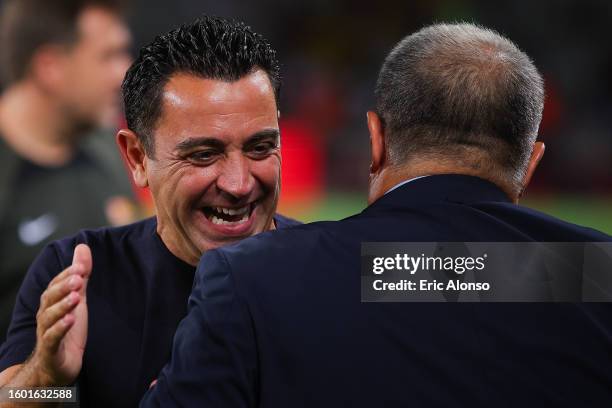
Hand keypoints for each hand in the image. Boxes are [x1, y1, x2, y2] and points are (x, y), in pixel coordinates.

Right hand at [30, 244, 91, 385]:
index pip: (56, 284)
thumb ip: (80, 275)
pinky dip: (60, 328)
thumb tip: (82, 247)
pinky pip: (52, 337)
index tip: (81, 265)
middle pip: (50, 298)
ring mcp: (46, 332)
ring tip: (75, 297)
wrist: (58, 365)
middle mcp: (45, 315)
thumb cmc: (68, 328)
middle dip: (63, 287)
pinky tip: (70, 320)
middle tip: (78, 278)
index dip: (67, 274)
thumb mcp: (77, 298)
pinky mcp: (51, 350)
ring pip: (50, 317)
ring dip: (62, 305)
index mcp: (51, 302)